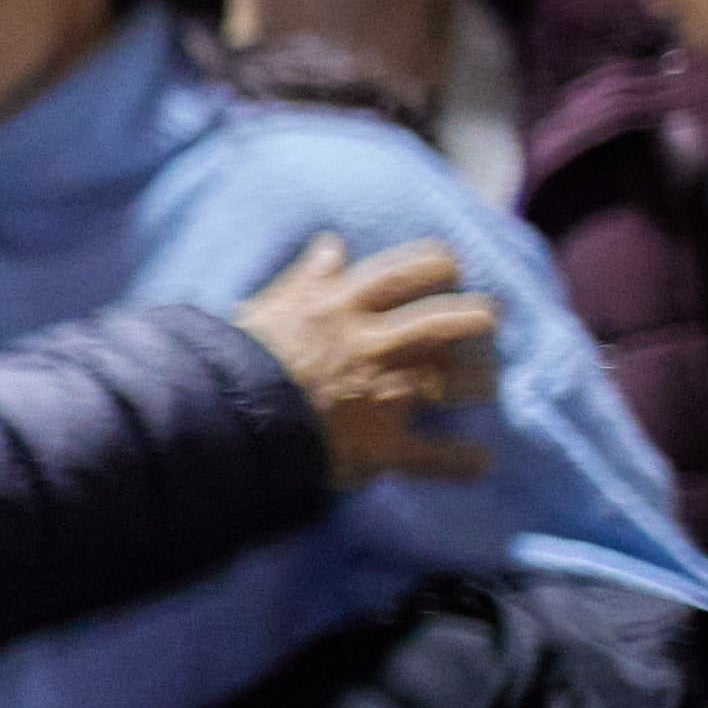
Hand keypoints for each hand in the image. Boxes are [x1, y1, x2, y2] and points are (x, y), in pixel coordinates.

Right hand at [233, 233, 499, 487]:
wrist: (220, 419)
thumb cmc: (235, 361)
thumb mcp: (270, 306)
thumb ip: (307, 277)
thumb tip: (333, 245)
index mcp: (346, 305)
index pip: (414, 269)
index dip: (443, 267)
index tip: (451, 274)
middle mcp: (376, 343)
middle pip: (454, 318)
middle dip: (479, 319)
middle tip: (487, 324)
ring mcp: (384, 393)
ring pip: (461, 379)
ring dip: (482, 381)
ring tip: (485, 385)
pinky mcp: (381, 443)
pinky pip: (434, 454)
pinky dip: (461, 461)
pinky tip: (481, 463)